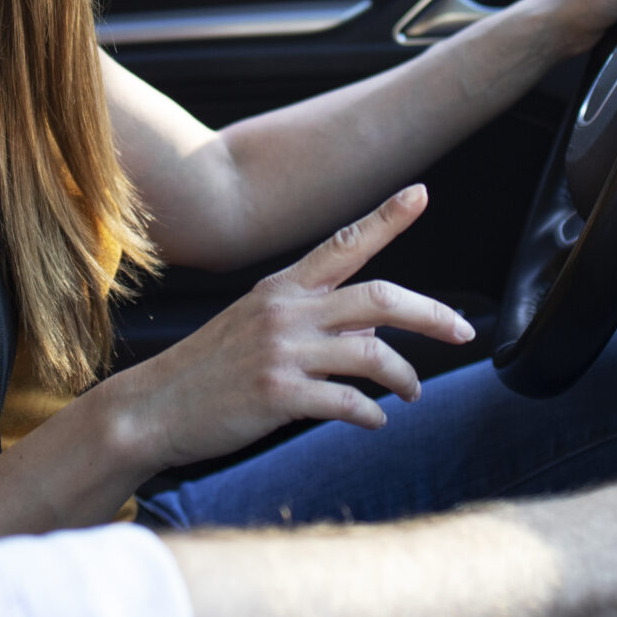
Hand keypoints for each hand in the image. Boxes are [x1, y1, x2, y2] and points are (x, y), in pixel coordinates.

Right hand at [108, 186, 475, 471]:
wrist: (152, 408)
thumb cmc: (208, 369)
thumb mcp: (256, 325)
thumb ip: (313, 317)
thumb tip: (373, 325)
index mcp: (282, 288)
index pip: (343, 242)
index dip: (386, 218)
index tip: (420, 193)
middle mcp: (286, 312)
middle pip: (380, 299)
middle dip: (432, 314)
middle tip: (464, 331)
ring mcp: (282, 352)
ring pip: (373, 354)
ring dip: (405, 378)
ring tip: (413, 394)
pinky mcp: (278, 394)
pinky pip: (347, 403)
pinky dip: (370, 415)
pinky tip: (374, 422)